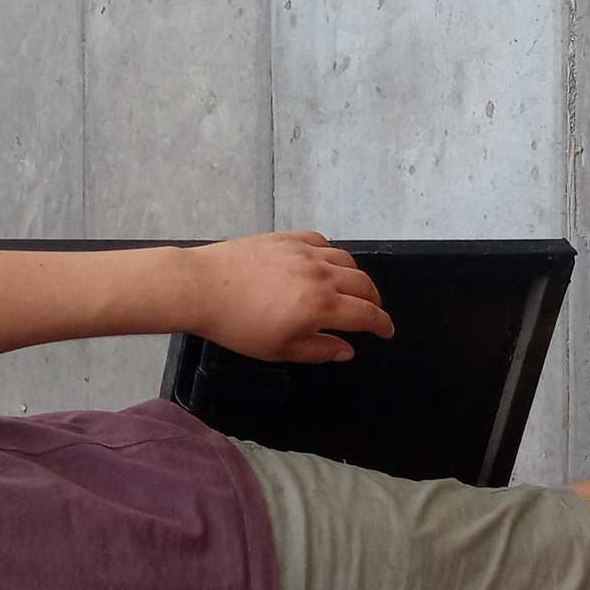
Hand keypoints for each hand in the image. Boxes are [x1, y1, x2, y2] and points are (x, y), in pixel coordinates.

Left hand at [184, 233, 393, 361]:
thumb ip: (319, 349)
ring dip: (357, 277)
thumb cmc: (238, 325)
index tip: (387, 332)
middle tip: (373, 312)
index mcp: (322, 306)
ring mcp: (305, 253)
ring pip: (347, 261)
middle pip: (364, 285)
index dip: (382, 324)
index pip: (366, 314)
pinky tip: (326, 263)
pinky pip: (322, 243)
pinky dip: (333, 255)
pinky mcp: (288, 238)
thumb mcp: (280, 349)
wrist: (202, 287)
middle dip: (374, 301)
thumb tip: (347, 350)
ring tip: (353, 289)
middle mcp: (321, 275)